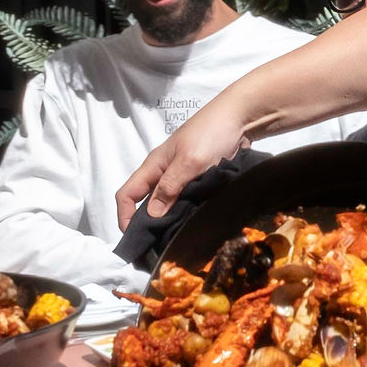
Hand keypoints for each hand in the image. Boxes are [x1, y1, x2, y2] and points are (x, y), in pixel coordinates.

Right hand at [115, 98, 246, 229]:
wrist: (241, 119)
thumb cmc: (211, 134)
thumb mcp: (189, 161)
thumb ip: (170, 187)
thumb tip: (152, 215)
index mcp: (154, 166)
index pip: (127, 195)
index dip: (124, 217)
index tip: (136, 240)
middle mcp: (164, 173)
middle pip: (146, 204)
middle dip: (148, 226)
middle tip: (158, 248)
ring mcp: (181, 177)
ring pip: (167, 205)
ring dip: (170, 221)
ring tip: (177, 241)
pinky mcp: (198, 180)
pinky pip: (186, 201)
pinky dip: (186, 214)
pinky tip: (194, 225)